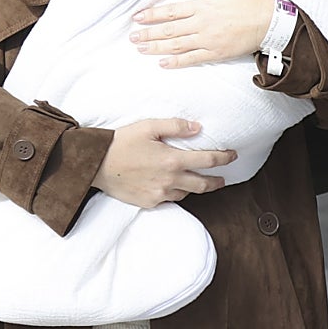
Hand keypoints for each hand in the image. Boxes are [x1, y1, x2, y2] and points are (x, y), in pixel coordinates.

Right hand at [92, 118, 236, 207]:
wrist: (95, 164)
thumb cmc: (122, 142)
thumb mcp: (149, 126)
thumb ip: (176, 126)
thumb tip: (198, 128)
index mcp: (172, 160)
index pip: (208, 160)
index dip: (224, 158)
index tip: (232, 156)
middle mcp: (169, 180)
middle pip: (203, 184)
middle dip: (217, 181)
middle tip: (224, 178)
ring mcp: (159, 194)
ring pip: (186, 194)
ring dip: (195, 188)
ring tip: (199, 181)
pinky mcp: (148, 203)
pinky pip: (169, 200)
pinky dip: (176, 193)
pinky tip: (174, 187)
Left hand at [131, 0, 276, 68]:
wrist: (273, 21)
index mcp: (204, 5)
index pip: (172, 11)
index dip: (153, 15)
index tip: (138, 17)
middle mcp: (203, 24)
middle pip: (169, 30)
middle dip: (148, 34)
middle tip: (132, 37)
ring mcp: (209, 40)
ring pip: (177, 45)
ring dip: (157, 48)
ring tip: (141, 49)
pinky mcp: (217, 52)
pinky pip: (193, 58)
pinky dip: (176, 61)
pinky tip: (163, 63)